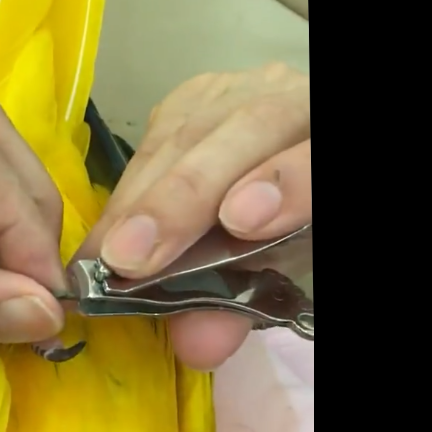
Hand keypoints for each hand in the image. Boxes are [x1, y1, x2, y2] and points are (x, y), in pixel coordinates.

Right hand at [78, 63, 310, 369]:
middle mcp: (296, 101)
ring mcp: (247, 89)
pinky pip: (158, 134)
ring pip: (194, 127)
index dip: (287, 183)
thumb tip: (195, 343)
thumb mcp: (282, 272)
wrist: (271, 190)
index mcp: (326, 142)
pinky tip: (107, 227)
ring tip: (105, 254)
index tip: (242, 223)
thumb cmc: (284, 234)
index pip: (315, 156)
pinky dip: (130, 187)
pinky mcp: (198, 96)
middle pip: (250, 128)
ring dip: (143, 196)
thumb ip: (248, 302)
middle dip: (184, 195)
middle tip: (132, 257)